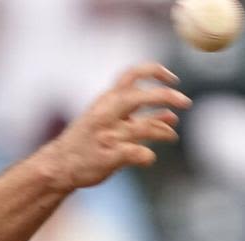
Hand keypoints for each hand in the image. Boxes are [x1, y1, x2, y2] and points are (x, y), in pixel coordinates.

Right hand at [40, 62, 191, 191]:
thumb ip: (138, 116)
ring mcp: (108, 136)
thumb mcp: (107, 120)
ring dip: (164, 131)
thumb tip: (172, 114)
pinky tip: (147, 158)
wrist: (57, 166)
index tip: (173, 79)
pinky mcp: (109, 156)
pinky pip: (139, 154)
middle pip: (141, 96)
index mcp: (105, 101)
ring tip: (171, 135)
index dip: (155, 71)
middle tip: (186, 102)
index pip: (132, 75)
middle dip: (168, 96)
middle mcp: (106, 115)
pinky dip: (148, 156)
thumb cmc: (86, 142)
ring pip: (146, 127)